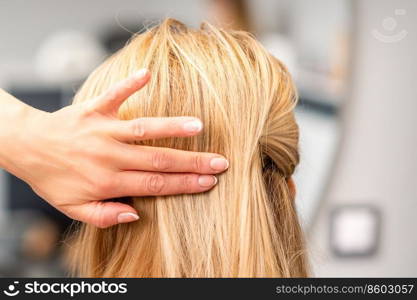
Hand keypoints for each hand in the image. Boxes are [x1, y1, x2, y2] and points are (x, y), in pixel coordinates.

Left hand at [0, 69, 228, 227]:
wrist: (26, 148)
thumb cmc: (52, 179)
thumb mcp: (73, 209)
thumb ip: (104, 216)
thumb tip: (135, 216)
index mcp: (108, 182)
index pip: (155, 185)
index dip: (184, 184)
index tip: (209, 182)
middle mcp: (110, 157)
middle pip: (158, 160)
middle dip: (192, 163)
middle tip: (219, 162)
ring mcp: (103, 131)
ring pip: (144, 130)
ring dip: (172, 127)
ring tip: (199, 126)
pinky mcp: (94, 109)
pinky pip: (113, 95)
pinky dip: (130, 84)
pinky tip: (148, 74)